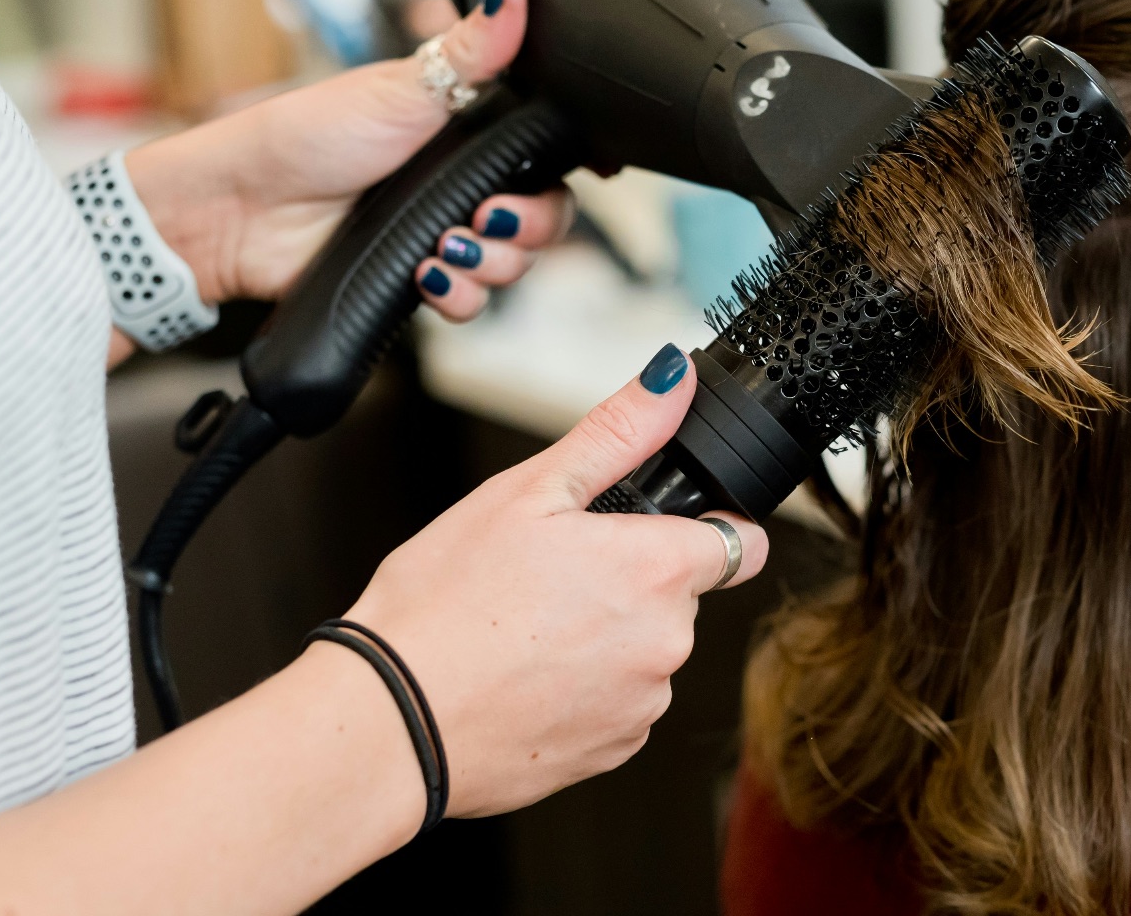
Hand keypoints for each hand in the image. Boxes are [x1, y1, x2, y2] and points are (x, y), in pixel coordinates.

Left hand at [124, 0, 572, 309]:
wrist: (241, 209)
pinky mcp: (417, 279)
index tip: (539, 183)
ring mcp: (441, 235)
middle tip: (485, 216)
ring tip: (443, 248)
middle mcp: (461, 187)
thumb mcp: (402, 87)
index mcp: (467, 137)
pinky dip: (459, 298)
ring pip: (511, 267)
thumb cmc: (307, 135)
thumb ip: (471, 49)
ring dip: (490, 265)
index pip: (545, 165)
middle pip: (542, 221)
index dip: (554, 181)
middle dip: (526, 228)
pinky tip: (426, 278)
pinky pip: (469, 304)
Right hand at [335, 345, 768, 816]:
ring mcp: (642, 703)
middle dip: (631, 581)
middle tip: (550, 577)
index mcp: (656, 570)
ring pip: (646, 652)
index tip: (660, 530)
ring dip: (607, 638)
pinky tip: (523, 677)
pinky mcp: (613, 751)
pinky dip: (584, 691)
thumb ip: (617, 433)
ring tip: (525, 630)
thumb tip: (671, 379)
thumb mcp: (526, 491)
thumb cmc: (443, 605)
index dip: (704, 527)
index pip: (741, 543)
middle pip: (682, 596)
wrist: (390, 722)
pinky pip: (618, 705)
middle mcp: (667, 642)